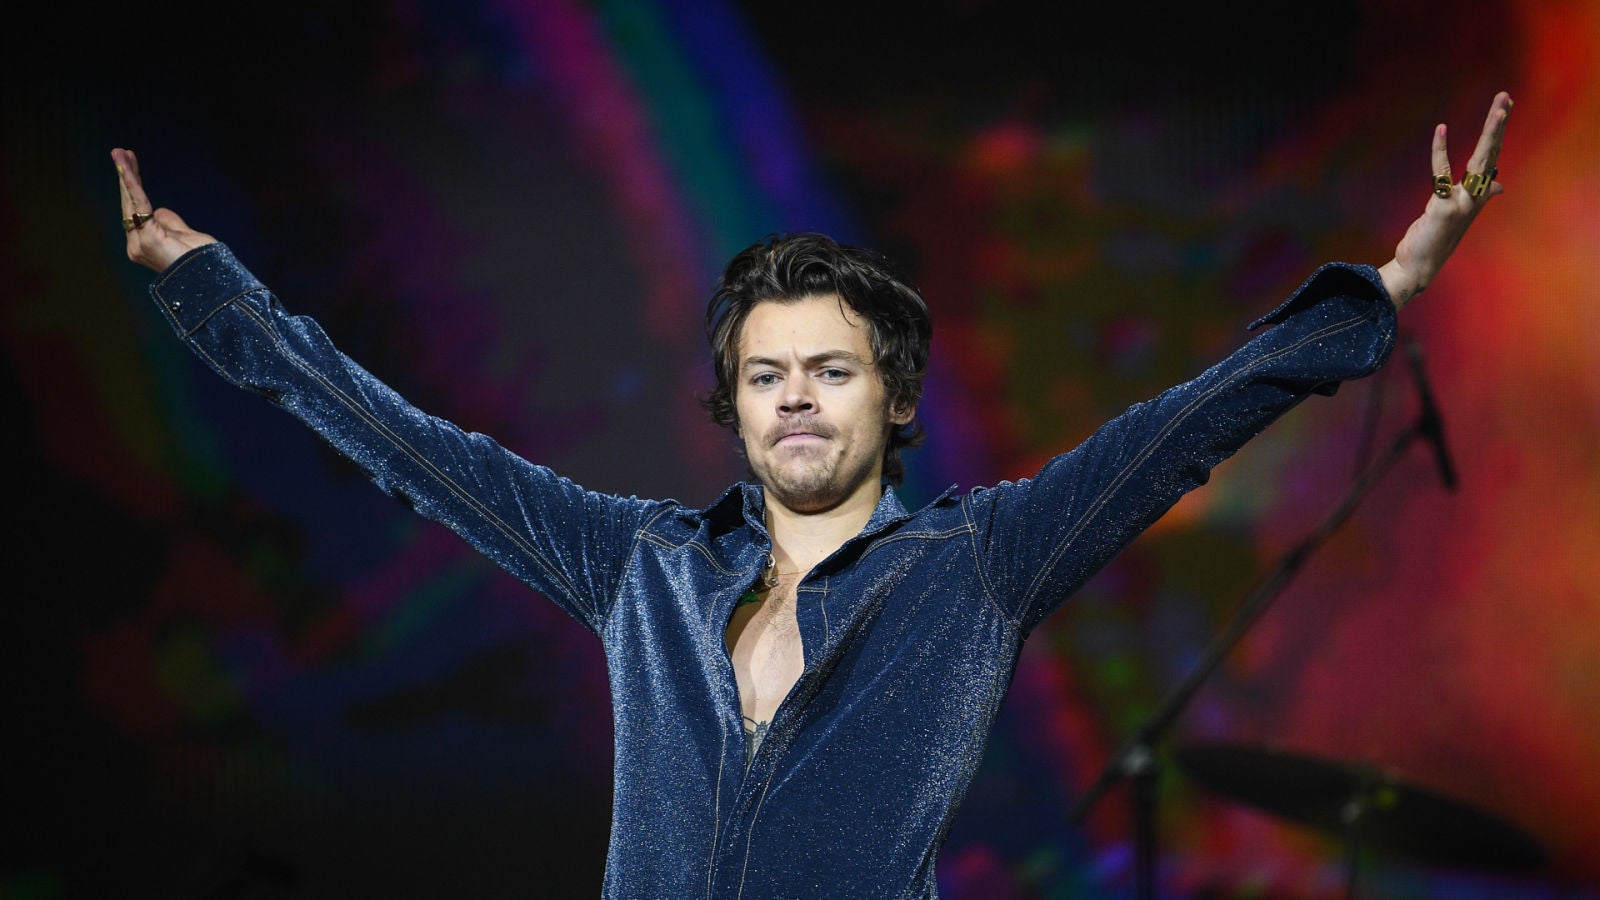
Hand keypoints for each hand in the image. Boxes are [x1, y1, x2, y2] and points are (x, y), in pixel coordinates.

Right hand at [113, 147, 215, 271]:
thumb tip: (158, 210)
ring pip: (131, 201)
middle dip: (126, 176)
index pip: (137, 209)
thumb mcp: (186, 236)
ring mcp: (139, 243)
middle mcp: (136, 244)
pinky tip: (127, 167)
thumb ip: (171, 222)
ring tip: (120, 152)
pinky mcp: (146, 238)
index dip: (134, 186)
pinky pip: (138, 204)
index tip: (131, 164)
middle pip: (130, 203)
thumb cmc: (204, 262)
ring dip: (126, 174)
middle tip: (120, 152)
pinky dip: (133, 184)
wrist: (212, 279)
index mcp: (145, 243)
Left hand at [1378, 92, 1511, 309]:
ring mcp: (1462, 203)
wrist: (1419, 266)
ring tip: (1499, 109)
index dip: (1497, 132)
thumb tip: (1498, 185)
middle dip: (1497, 124)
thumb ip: (1479, 195)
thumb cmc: (1437, 237)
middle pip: (1490, 153)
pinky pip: (1442, 174)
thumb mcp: (1459, 213)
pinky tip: (1440, 130)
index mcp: (1478, 195)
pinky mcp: (1443, 208)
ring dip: (1489, 133)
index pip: (1491, 156)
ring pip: (1479, 161)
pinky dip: (1440, 151)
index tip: (1504, 107)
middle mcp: (1475, 197)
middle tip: (1504, 96)